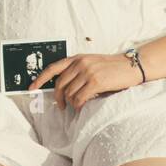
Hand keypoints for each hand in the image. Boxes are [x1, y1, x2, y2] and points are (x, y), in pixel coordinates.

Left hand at [27, 52, 144, 111]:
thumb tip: (64, 88)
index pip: (53, 68)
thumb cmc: (113, 68)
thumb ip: (78, 71)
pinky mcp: (96, 81)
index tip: (32, 88)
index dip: (40, 78)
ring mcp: (87, 72)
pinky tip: (82, 108)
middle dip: (58, 98)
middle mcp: (80, 63)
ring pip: (69, 93)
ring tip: (77, 106)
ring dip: (71, 103)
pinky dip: (78, 106)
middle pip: (59, 84)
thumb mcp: (92, 63)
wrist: (132, 66)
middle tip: (61, 107)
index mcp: (77, 58)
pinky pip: (79, 98)